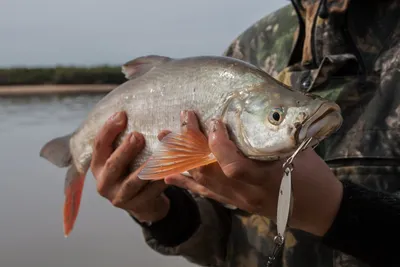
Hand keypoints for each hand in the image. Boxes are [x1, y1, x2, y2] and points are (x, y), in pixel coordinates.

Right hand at [90, 111, 169, 222]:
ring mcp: (119, 197)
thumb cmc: (131, 171)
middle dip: (126, 150)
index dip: (109, 129)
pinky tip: (172, 171)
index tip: (122, 114)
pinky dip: (162, 181)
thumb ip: (123, 140)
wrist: (142, 203)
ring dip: (146, 168)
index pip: (99, 145)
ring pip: (133, 181)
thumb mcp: (121, 158)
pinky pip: (151, 192)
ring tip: (158, 156)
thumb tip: (131, 111)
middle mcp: (104, 182)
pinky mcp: (137, 206)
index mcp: (98, 166)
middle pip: (113, 164)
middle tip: (138, 136)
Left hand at [164, 110, 342, 235]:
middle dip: (189, 146)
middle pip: (209, 171)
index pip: (232, 165)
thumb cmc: (313, 176)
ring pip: (203, 182)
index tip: (213, 122)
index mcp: (266, 178)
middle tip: (176, 124)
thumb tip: (261, 105)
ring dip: (181, 161)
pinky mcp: (237, 204)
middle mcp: (247, 192)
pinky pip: (208, 194)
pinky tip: (170, 175)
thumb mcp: (300, 150)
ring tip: (163, 142)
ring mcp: (239, 200)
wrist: (319, 208)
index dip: (218, 144)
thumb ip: (275, 133)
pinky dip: (188, 183)